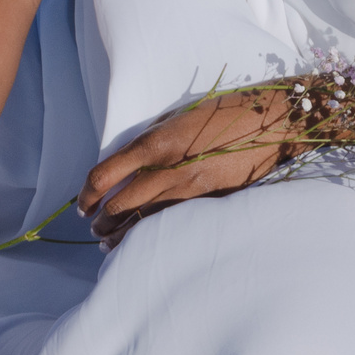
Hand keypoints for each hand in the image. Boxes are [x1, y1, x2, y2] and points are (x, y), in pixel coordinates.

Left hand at [77, 88, 296, 245]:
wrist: (272, 121)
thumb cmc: (226, 110)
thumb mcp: (180, 116)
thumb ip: (152, 140)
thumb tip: (127, 163)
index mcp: (156, 142)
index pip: (105, 174)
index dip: (87, 194)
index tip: (83, 204)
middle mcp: (168, 168)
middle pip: (119, 204)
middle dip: (101, 220)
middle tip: (95, 227)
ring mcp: (190, 189)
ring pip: (143, 221)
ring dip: (120, 235)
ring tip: (107, 243)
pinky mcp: (208, 202)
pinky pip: (171, 224)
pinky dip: (150, 235)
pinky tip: (141, 243)